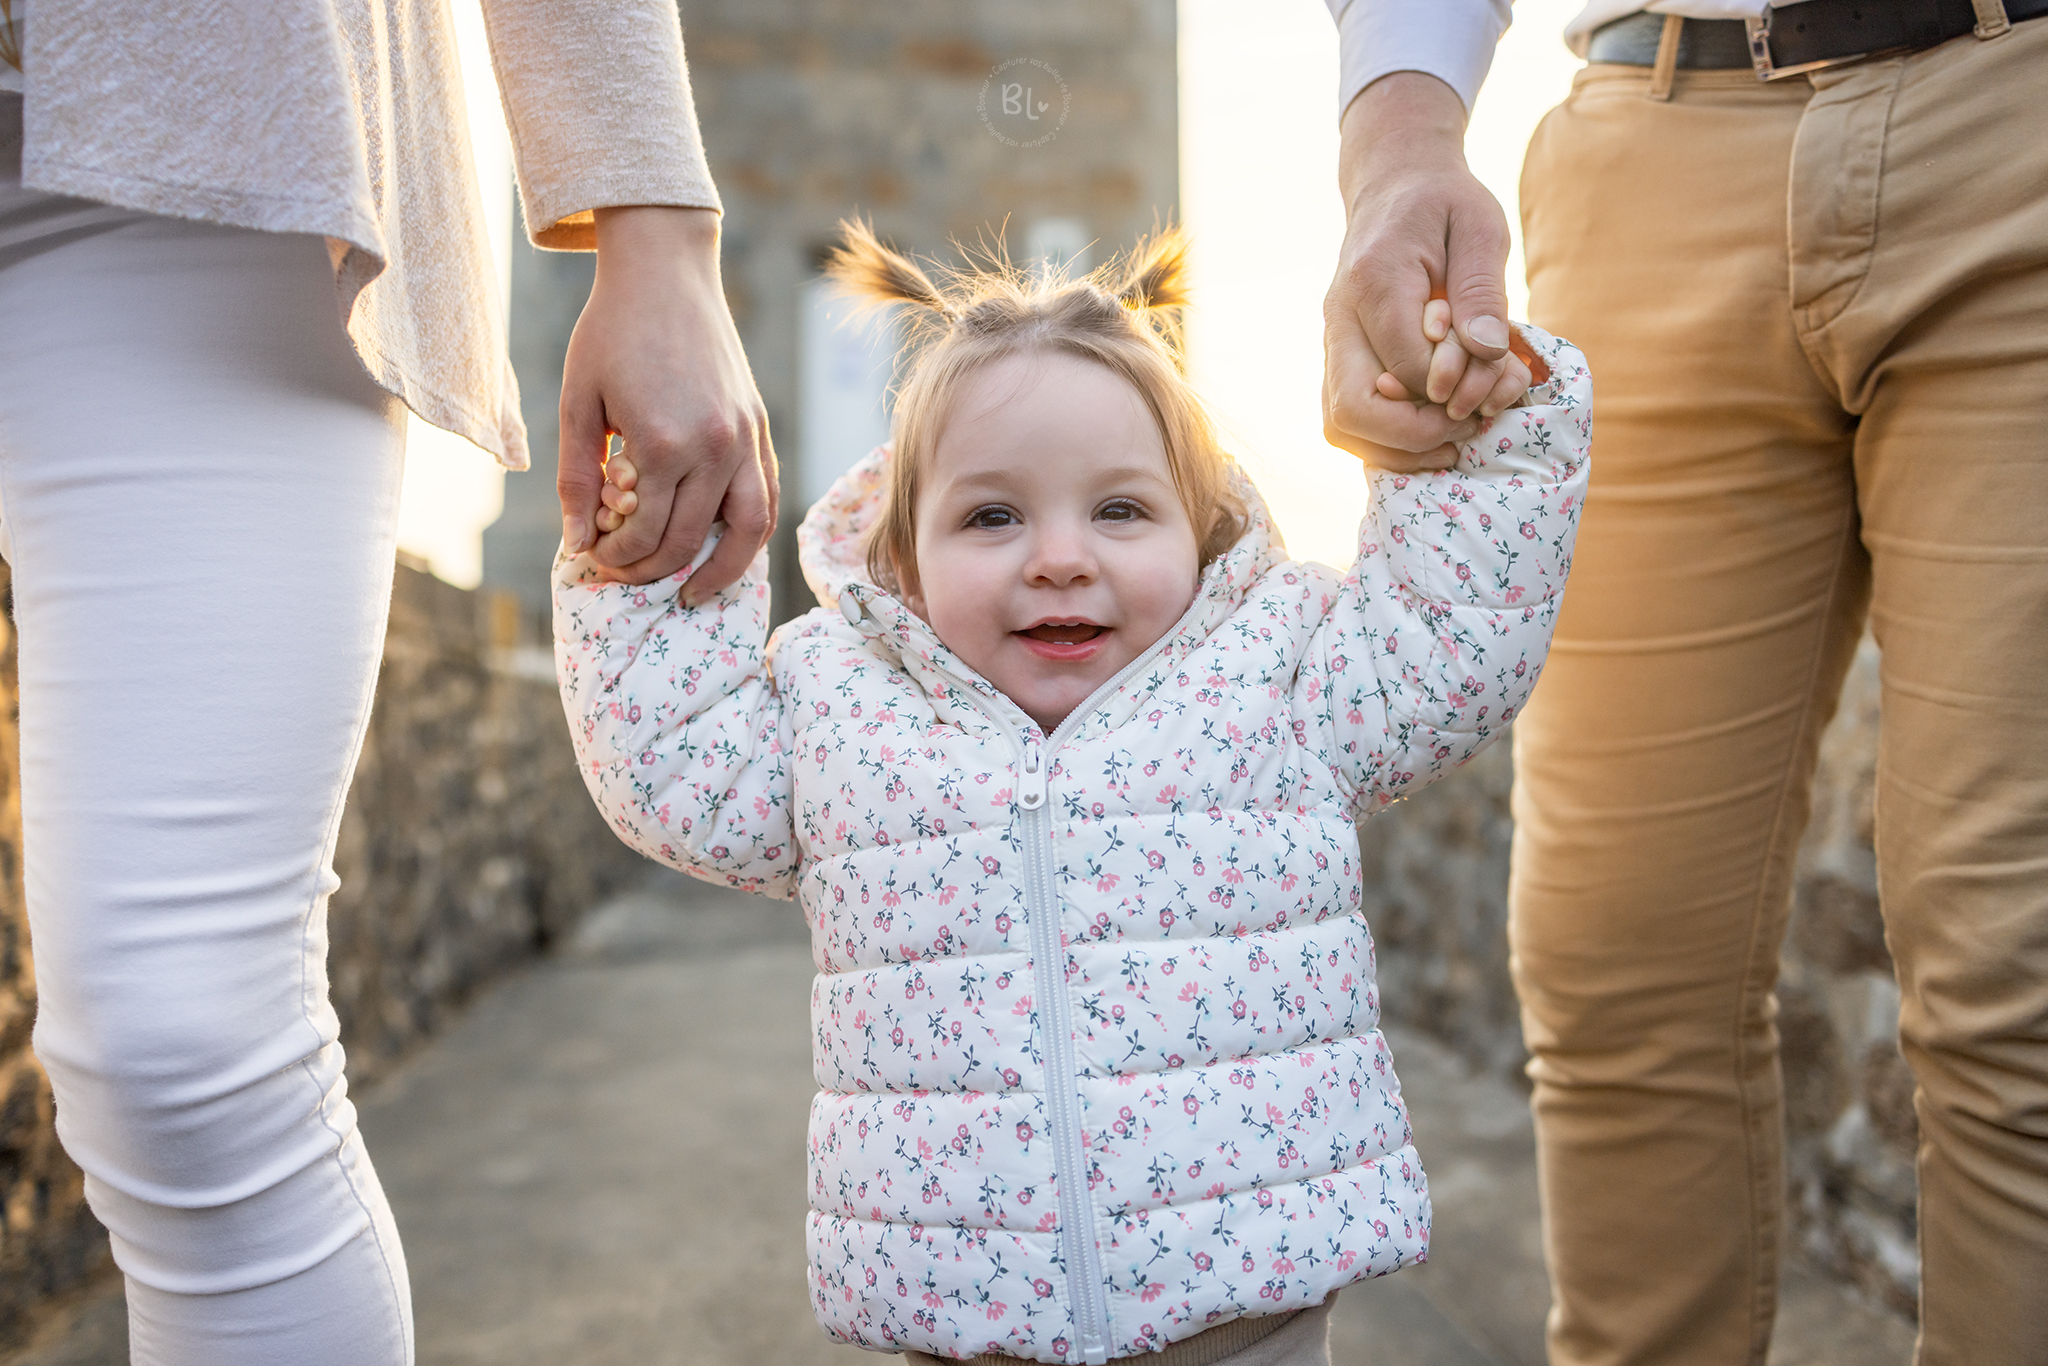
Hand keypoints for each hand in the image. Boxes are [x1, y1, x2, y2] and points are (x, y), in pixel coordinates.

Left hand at [559, 206, 778, 598]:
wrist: (665, 273)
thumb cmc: (611, 331)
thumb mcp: (577, 401)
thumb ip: (576, 477)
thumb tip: (579, 541)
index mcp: (664, 443)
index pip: (644, 533)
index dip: (614, 556)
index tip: (592, 558)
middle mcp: (714, 448)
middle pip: (688, 541)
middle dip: (650, 569)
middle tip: (622, 574)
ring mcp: (745, 440)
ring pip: (747, 533)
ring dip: (719, 573)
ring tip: (691, 592)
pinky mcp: (759, 430)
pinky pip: (767, 499)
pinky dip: (752, 536)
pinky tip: (727, 550)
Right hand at [1322, 73, 1514, 471]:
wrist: (1393, 186)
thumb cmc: (1443, 203)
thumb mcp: (1479, 227)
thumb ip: (1482, 289)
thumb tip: (1487, 352)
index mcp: (1374, 281)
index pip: (1404, 365)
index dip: (1450, 386)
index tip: (1492, 377)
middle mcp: (1339, 319)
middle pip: (1352, 408)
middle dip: (1416, 434)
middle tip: (1468, 423)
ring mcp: (1332, 343)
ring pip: (1341, 426)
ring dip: (1399, 449)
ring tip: (1454, 439)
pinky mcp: (1338, 359)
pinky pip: (1346, 420)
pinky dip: (1387, 442)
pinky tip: (1432, 434)